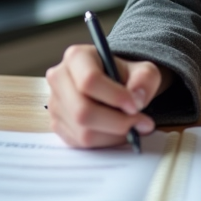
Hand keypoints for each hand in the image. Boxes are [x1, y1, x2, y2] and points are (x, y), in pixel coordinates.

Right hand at [45, 44, 169, 147]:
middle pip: (82, 111)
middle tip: (141, 123)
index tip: (135, 106)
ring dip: (113, 135)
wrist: (114, 85)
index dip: (114, 97)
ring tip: (134, 128)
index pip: (89, 80)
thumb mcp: (143, 70)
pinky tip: (118, 132)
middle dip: (116, 122)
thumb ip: (145, 79)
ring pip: (82, 131)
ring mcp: (55, 104)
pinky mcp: (57, 124)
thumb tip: (136, 98)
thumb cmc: (126, 75)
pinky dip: (105, 142)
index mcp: (77, 57)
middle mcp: (59, 79)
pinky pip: (80, 143)